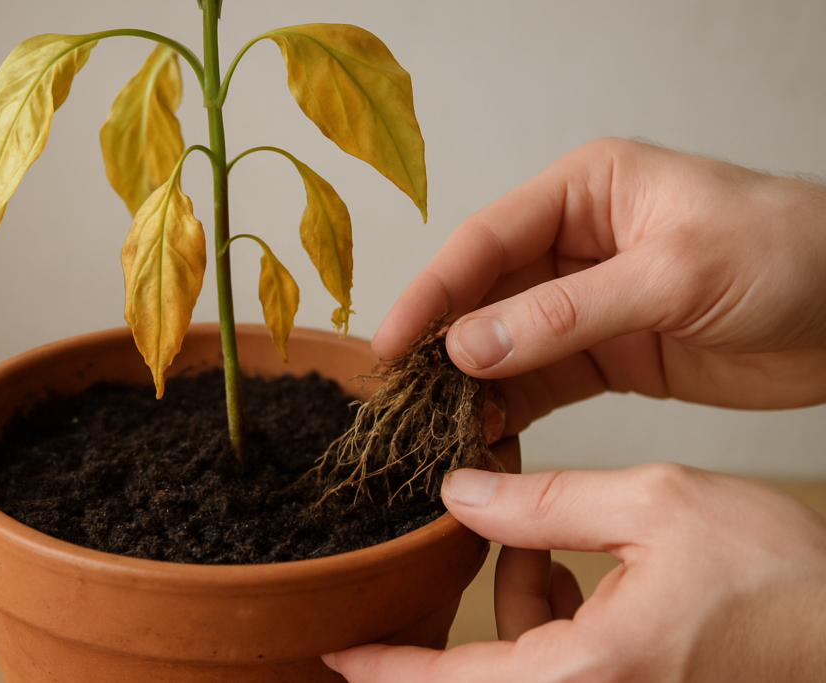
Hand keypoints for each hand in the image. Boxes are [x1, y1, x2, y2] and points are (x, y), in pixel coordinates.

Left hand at [324, 464, 825, 681]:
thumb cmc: (776, 577)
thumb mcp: (652, 506)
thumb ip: (543, 501)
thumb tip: (460, 492)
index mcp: (589, 672)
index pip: (456, 681)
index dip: (389, 667)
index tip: (337, 650)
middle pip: (491, 661)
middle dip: (498, 585)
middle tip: (521, 529)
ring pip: (528, 652)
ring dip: (531, 589)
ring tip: (565, 540)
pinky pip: (564, 660)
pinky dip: (561, 611)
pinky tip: (588, 570)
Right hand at [373, 138, 825, 433]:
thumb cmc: (789, 255)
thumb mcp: (674, 274)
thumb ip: (567, 312)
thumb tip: (470, 344)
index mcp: (587, 190)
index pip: (487, 238)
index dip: (432, 290)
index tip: (392, 342)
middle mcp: (578, 241)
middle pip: (487, 293)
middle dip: (445, 343)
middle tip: (405, 393)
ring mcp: (590, 301)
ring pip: (509, 342)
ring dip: (475, 383)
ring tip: (441, 424)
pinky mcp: (611, 353)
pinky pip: (544, 380)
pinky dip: (514, 406)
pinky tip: (488, 430)